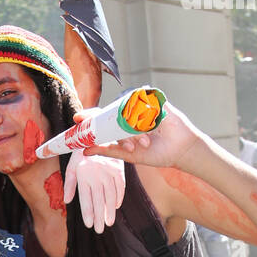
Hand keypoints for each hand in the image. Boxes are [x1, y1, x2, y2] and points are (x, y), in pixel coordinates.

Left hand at [65, 150, 125, 231]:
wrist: (98, 134)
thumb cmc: (81, 153)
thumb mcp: (72, 166)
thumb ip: (70, 184)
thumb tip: (67, 201)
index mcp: (83, 175)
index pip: (86, 199)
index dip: (88, 213)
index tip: (89, 225)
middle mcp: (96, 175)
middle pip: (98, 201)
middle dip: (99, 217)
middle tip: (99, 230)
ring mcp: (109, 172)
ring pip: (110, 196)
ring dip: (110, 211)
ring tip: (109, 223)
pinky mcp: (119, 169)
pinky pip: (120, 187)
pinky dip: (119, 198)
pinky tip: (116, 207)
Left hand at [83, 103, 199, 171]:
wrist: (181, 150)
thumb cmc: (156, 153)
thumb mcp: (129, 154)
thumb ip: (108, 150)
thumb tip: (86, 150)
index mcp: (123, 125)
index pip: (103, 118)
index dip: (90, 118)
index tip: (76, 119)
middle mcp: (131, 114)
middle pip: (112, 111)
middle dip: (101, 117)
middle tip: (86, 120)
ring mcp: (143, 106)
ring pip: (127, 113)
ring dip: (132, 130)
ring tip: (144, 143)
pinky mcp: (156, 101)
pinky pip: (143, 107)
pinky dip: (145, 121)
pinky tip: (150, 133)